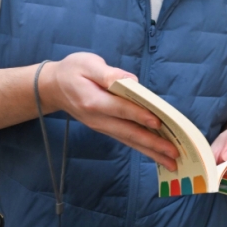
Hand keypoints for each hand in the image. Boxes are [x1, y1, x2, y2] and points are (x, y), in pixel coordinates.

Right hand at [39, 53, 179, 169]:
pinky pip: (126, 139)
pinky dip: (143, 147)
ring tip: (171, 163)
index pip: (120, 109)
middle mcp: (98, 118)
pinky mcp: (106, 129)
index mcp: (93, 101)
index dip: (139, 115)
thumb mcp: (87, 64)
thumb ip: (108, 73)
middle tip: (174, 154)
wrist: (52, 87)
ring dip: (151, 152)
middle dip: (153, 143)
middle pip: (128, 132)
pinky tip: (157, 154)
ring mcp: (102, 126)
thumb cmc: (72, 71)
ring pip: (129, 140)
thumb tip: (131, 80)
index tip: (158, 122)